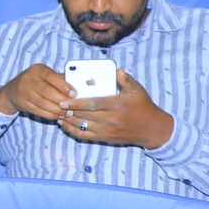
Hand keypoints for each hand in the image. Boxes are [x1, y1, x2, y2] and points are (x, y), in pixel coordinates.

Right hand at [0, 63, 74, 123]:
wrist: (13, 91)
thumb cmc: (37, 82)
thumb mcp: (45, 76)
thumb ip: (60, 80)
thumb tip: (80, 87)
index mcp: (37, 69)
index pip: (51, 76)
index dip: (63, 86)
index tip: (74, 93)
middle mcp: (28, 79)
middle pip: (47, 91)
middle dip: (62, 100)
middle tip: (74, 106)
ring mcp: (23, 92)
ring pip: (43, 103)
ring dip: (57, 109)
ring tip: (68, 113)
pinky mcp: (22, 103)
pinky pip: (38, 111)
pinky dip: (50, 115)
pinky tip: (59, 116)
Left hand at [59, 69, 174, 148]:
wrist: (152, 129)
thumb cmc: (143, 107)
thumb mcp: (138, 91)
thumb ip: (127, 80)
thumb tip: (119, 70)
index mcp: (116, 106)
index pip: (92, 104)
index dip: (77, 103)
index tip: (64, 100)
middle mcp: (110, 119)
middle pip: (84, 115)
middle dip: (69, 111)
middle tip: (56, 104)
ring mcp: (106, 131)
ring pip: (82, 126)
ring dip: (68, 120)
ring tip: (57, 113)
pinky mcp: (105, 138)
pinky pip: (85, 136)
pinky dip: (72, 131)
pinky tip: (64, 124)